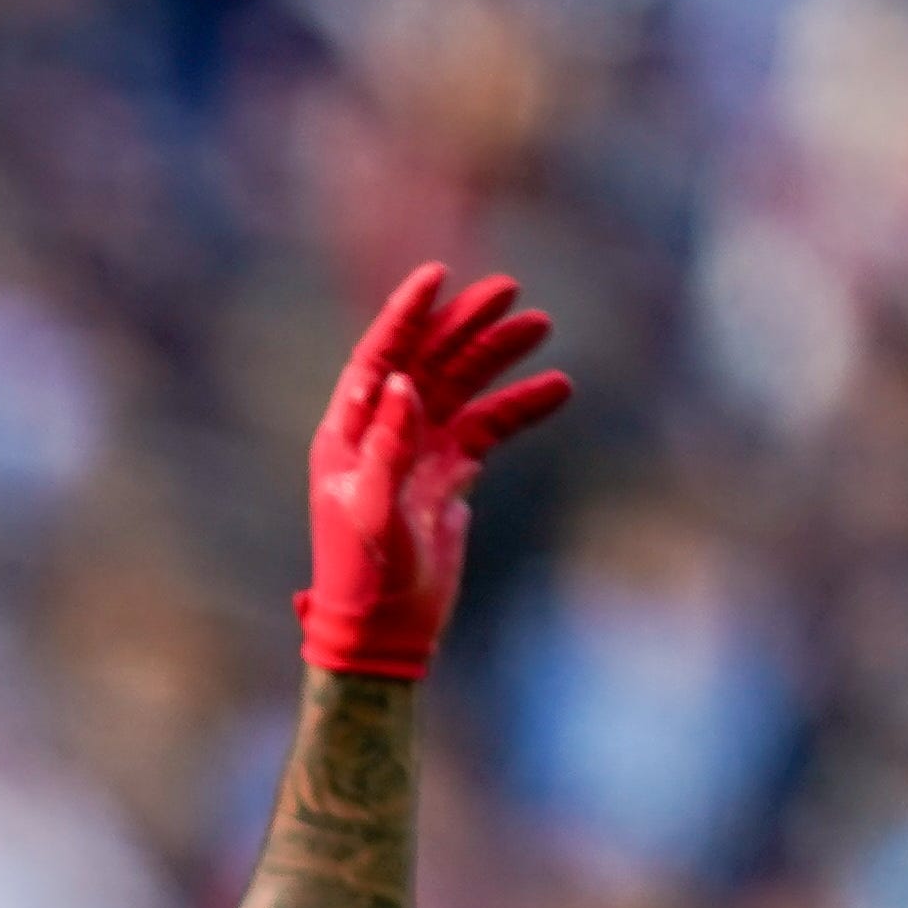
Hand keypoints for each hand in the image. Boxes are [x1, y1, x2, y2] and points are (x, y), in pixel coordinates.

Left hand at [298, 263, 571, 681]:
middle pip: (426, 362)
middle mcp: (382, 434)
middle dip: (464, 324)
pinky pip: (489, 429)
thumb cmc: (363, 576)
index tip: (437, 273)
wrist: (383, 634)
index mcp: (348, 435)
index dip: (405, 316)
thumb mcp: (369, 509)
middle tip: (508, 287)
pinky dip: (520, 408)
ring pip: (462, 388)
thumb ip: (385, 446)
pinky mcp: (448, 476)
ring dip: (497, 356)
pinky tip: (559, 387)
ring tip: (540, 324)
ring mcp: (418, 453)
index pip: (377, 359)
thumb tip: (401, 380)